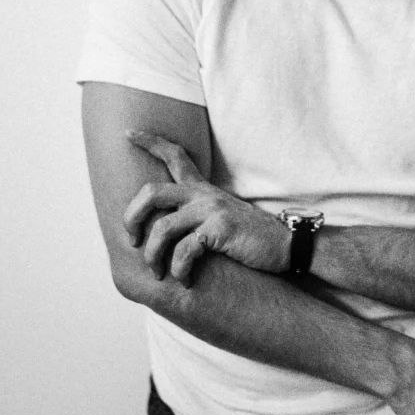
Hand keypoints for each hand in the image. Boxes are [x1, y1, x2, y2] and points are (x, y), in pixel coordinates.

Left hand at [124, 130, 290, 281]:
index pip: (174, 155)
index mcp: (202, 189)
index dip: (149, 142)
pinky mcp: (220, 230)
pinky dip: (179, 270)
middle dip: (132, 217)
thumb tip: (165, 226)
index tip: (128, 134)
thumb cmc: (250, 237)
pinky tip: (185, 280)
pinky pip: (185, 251)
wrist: (286, 245)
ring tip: (158, 272)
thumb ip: (197, 213)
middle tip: (132, 240)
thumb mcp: (221, 215)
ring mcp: (212, 210)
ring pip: (162, 228)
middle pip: (152, 192)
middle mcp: (204, 195)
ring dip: (153, 255)